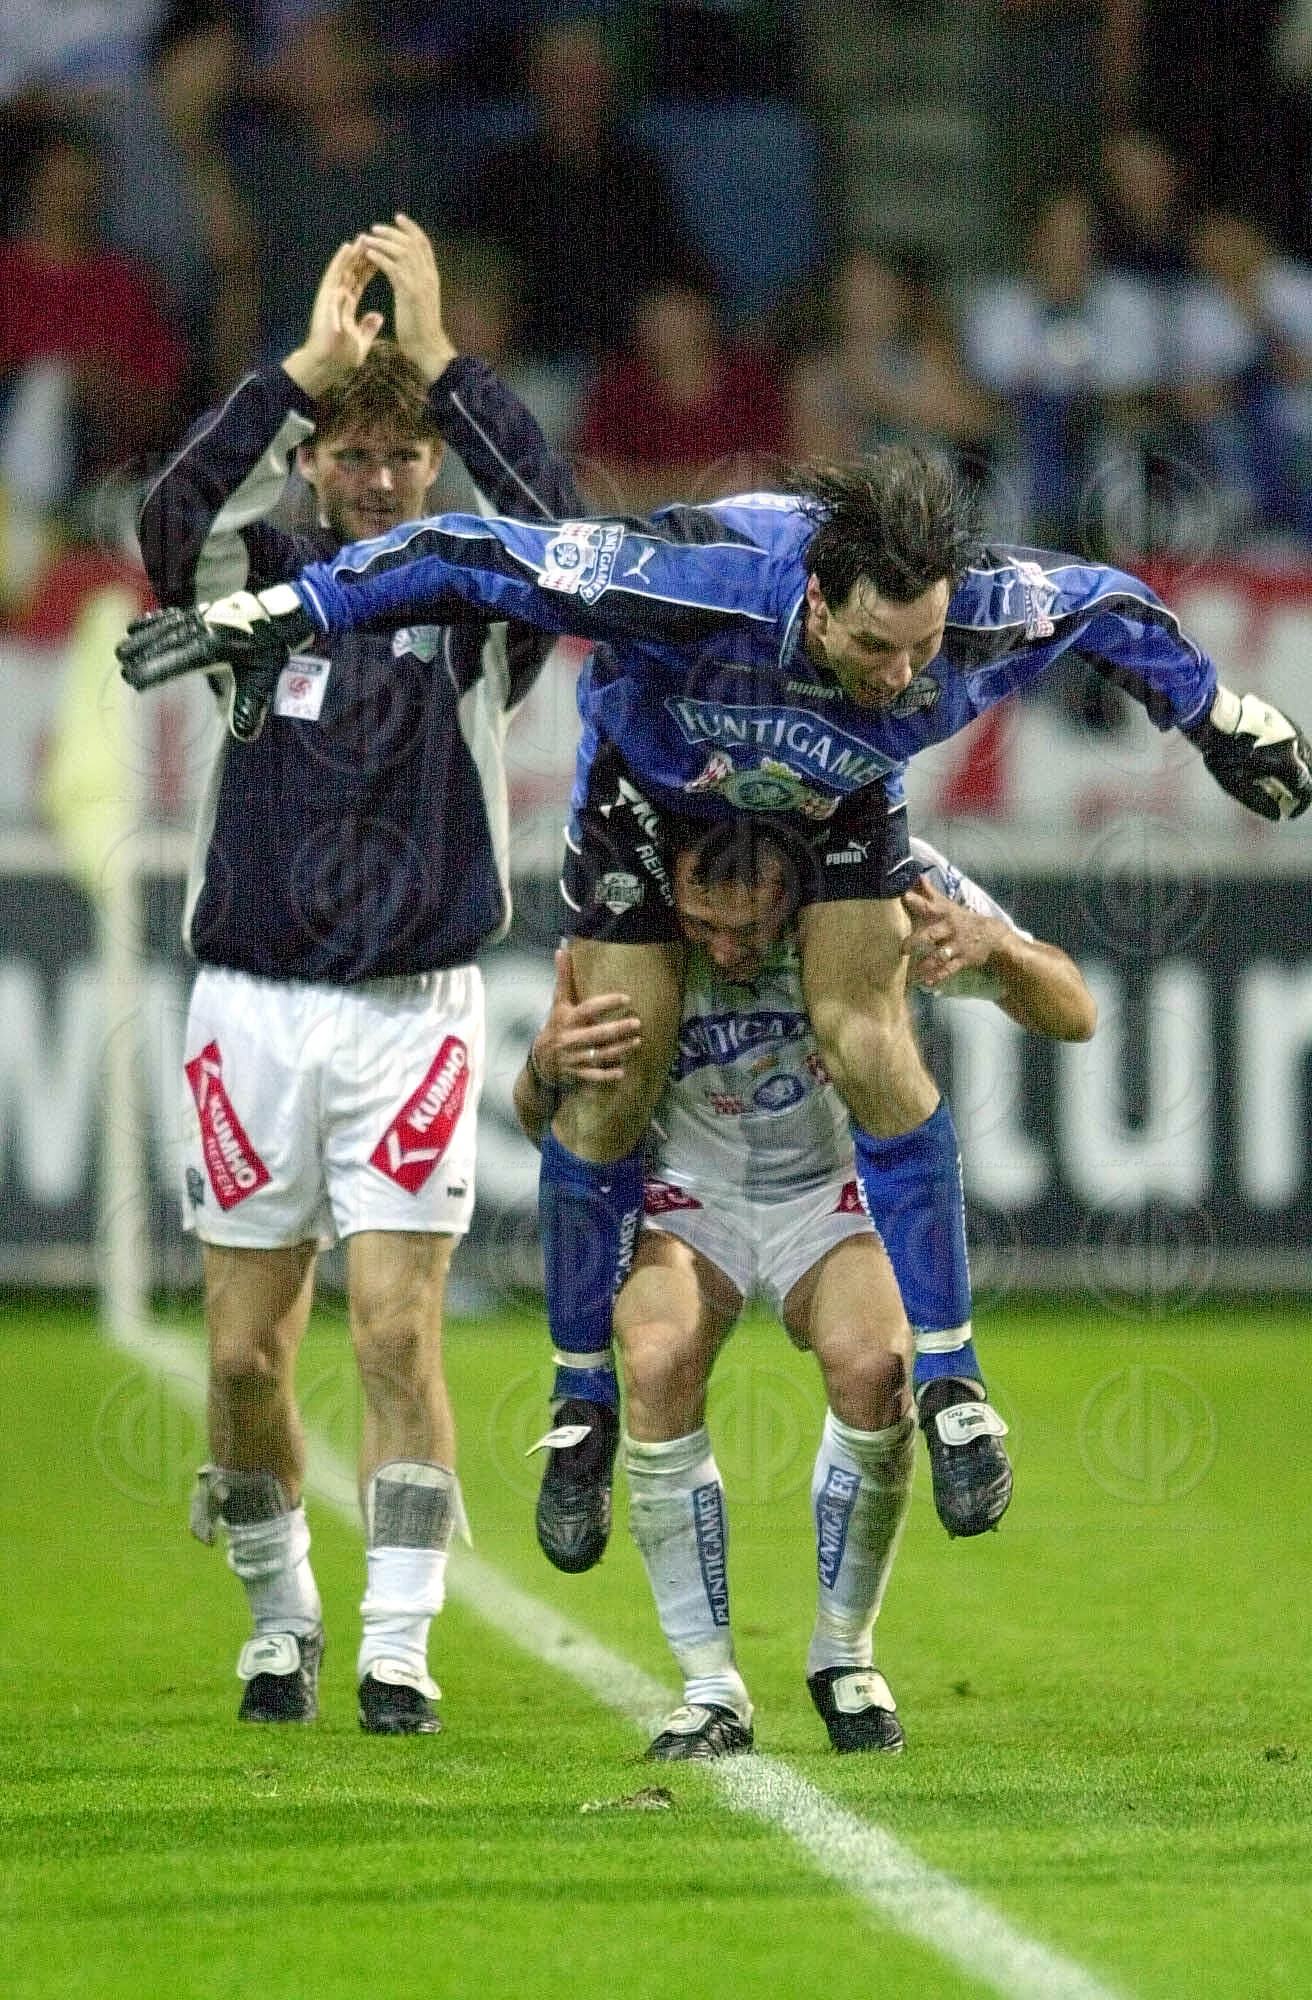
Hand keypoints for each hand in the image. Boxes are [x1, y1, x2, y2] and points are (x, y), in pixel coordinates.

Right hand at [117, 585, 314, 692]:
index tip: (135, 682)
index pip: (176, 663)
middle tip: (121, 669)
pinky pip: (171, 615)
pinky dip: (153, 620)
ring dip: (141, 638)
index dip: (154, 672)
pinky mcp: (201, 611)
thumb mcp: (264, 677)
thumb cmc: (271, 648)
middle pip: (163, 643)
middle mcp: (202, 630)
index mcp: (214, 647)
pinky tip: (136, 625)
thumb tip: (244, 734)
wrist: (280, 615)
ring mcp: (200, 618)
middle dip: (141, 656)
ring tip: (120, 650)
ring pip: (163, 628)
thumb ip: (251, 704)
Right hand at [282, 237, 384, 396]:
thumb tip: (378, 316)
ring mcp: (331, 296)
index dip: (370, 268)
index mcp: (346, 306)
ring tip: (364, 236)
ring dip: (354, 252)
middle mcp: (338, 297)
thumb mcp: (361, 340)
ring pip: (344, 268)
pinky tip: (348, 247)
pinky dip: (341, 260)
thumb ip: (368, 327)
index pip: (360, 281)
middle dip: (363, 255)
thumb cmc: (341, 356)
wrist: (327, 363)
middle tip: (374, 237)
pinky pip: (334, 275)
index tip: (382, 255)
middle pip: (352, 271)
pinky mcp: (326, 297)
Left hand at [362, 212, 455, 383]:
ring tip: (367, 238)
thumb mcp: (421, 303)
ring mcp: (420, 283)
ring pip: (402, 251)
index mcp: (431, 277)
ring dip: (383, 242)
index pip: (423, 244)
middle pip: (412, 243)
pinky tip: (369, 253)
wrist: (428, 349)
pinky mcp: (409, 292)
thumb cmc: (421, 331)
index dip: (411, 229)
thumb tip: (408, 278)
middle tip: (375, 227)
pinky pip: (393, 267)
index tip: (398, 218)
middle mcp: (428, 276)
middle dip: (393, 232)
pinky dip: (380, 257)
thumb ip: (416, 287)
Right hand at [529, 947, 642, 1087]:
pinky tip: (622, 1072)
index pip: (588, 1009)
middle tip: (637, 1023)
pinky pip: (592, 1076)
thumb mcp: (558, 1003)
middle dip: (617, 1030)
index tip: (625, 998)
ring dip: (619, 1050)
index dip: (606, 1003)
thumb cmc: (555, 1025)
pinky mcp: (576, 1073)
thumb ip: (563, 977)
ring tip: (637, 1041)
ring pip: (598, 1054)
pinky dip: (606, 1075)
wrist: (540, 1060)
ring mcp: (573, 1058)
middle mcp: (570, 1039)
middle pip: (596, 1034)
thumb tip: (561, 948)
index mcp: (567, 1019)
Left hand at [901, 876, 1005, 990]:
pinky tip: (927, 983)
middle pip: (930, 934)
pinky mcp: (963, 959)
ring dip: (925, 965)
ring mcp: (957, 945)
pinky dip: (938, 977)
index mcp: (944, 914)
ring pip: (938, 956)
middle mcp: (949, 928)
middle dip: (916, 941)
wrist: (993, 937)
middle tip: (902, 949)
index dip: (917, 901)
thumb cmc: (962, 920)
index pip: (928, 905)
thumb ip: (930, 893)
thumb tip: (916, 875)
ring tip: (911, 975)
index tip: (904, 897)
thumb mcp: (949, 905)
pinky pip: (948, 970)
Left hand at [1186, 685, 1311, 820]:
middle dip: (1298, 790)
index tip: (1289, 813)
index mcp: (1288, 764)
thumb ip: (1260, 803)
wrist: (1216, 718)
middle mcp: (1296, 746)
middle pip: (1309, 774)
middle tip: (1282, 799)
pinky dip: (1291, 757)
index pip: (1306, 790)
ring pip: (1305, 757)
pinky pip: (1296, 744)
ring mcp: (1293, 730)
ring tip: (1275, 780)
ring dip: (1295, 772)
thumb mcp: (1236, 785)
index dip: (1300, 806)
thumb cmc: (1223, 753)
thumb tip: (1276, 815)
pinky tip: (1273, 760)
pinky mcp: (1286, 721)